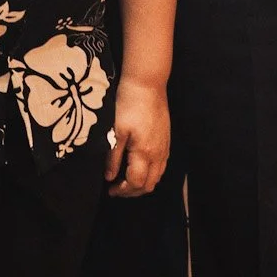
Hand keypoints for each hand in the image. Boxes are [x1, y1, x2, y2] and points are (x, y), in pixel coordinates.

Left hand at [105, 77, 170, 197]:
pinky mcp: (167, 141)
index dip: (122, 190)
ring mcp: (165, 148)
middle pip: (149, 184)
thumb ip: (113, 156)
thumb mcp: (116, 131)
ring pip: (157, 177)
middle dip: (132, 192)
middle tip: (117, 189)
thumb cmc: (129, 104)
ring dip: (142, 184)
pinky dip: (151, 174)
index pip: (136, 183)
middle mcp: (158, 154)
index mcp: (144, 153)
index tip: (110, 190)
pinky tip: (139, 168)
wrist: (148, 84)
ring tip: (126, 181)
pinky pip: (161, 166)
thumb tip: (109, 177)